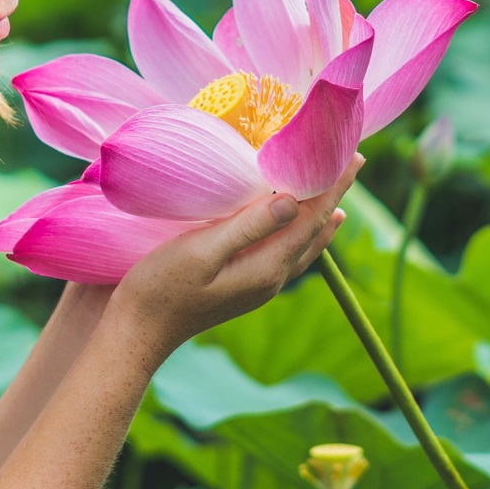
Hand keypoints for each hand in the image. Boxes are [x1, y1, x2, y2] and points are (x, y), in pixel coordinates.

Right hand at [107, 155, 362, 360]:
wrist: (136, 334)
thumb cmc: (160, 288)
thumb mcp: (202, 251)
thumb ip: (248, 226)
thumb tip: (293, 200)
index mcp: (266, 268)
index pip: (311, 219)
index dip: (333, 185)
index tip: (353, 155)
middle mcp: (270, 279)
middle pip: (314, 231)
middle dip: (332, 196)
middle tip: (350, 161)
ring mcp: (258, 286)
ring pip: (302, 245)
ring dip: (319, 216)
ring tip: (333, 195)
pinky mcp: (242, 287)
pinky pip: (285, 253)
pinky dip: (299, 232)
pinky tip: (291, 226)